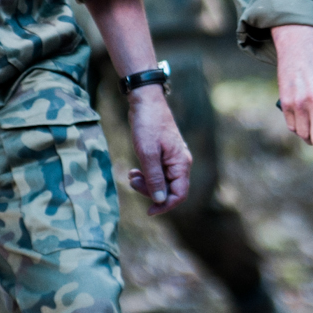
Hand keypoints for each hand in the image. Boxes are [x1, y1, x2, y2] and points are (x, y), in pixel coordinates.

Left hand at [123, 86, 191, 212]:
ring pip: (162, 182)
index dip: (165, 205)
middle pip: (169, 189)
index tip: (148, 211)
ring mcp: (172, 158)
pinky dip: (146, 175)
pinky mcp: (163, 154)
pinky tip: (134, 170)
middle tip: (132, 182)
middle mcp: (180, 162)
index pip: (179, 194)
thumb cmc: (147, 124)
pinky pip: (157, 172)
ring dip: (146, 183)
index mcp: (181, 163)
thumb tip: (160, 200)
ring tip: (131, 175)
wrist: (145, 101)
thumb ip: (154, 178)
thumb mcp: (147, 153)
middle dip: (150, 191)